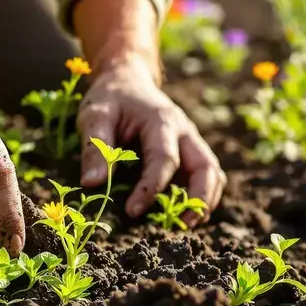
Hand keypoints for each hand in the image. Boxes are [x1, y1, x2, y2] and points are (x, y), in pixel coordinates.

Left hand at [73, 0, 225, 225]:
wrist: (127, 79)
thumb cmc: (110, 99)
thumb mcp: (95, 117)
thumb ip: (95, 149)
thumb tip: (91, 184)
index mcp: (161, 120)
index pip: (164, 159)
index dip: (151, 188)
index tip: (132, 211)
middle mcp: (184, 131)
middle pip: (205, 166)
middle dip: (198, 198)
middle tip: (180, 226)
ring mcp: (192, 141)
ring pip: (213, 172)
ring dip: (205, 200)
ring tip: (187, 226)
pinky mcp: (191, 150)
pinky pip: (208, 174)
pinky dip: (203, 195)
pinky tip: (186, 214)